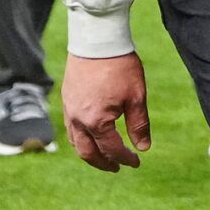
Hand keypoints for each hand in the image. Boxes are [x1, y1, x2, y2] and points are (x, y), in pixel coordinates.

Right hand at [61, 52, 149, 171]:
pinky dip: (81, 139)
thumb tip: (143, 147)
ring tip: (104, 156)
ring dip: (90, 153)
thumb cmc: (120, 67)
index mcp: (96, 121)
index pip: (111, 149)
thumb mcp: (137, 96)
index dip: (125, 158)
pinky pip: (70, 129)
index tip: (136, 163)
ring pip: (76, 142)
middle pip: (88, 153)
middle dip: (103, 163)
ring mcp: (68, 111)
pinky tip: (91, 136)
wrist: (97, 41)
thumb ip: (139, 124)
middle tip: (117, 168)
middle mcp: (77, 121)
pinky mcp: (66, 101)